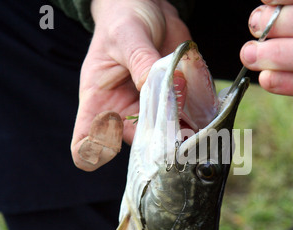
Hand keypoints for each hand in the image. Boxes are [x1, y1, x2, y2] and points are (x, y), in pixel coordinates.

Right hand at [71, 0, 190, 170]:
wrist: (148, 7)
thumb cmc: (123, 19)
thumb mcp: (127, 35)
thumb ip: (142, 62)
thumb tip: (168, 87)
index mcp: (100, 100)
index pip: (85, 140)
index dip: (92, 153)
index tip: (109, 150)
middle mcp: (124, 111)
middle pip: (137, 145)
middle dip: (157, 144)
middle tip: (178, 135)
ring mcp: (152, 110)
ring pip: (166, 136)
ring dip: (183, 134)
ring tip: (198, 125)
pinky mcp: (175, 102)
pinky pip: (187, 119)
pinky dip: (198, 119)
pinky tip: (207, 112)